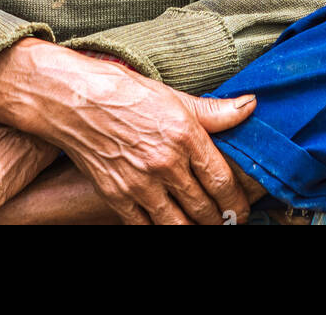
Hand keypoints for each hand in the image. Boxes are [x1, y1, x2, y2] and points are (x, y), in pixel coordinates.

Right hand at [0, 43, 257, 224]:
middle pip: (204, 208)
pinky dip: (160, 232)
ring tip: (202, 228)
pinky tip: (170, 227)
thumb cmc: (125, 93)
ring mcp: (140, 182)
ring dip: (194, 230)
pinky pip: (145, 227)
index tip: (242, 210)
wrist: (75, 100)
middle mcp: (166, 162)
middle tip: (226, 223)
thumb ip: (213, 110)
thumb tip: (250, 106)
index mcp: (185, 135)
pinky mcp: (116, 195)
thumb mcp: (174, 95)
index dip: (237, 202)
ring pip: (177, 225)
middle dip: (220, 221)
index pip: (222, 181)